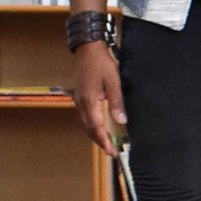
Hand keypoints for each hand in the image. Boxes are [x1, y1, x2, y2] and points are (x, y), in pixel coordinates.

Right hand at [71, 39, 125, 157]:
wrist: (87, 48)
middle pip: (89, 129)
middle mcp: (81, 103)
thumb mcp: (113, 81)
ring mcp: (79, 100)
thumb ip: (117, 102)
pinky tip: (101, 128)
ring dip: (96, 135)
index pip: (96, 128)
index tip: (111, 151)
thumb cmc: (101, 62)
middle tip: (112, 152)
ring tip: (107, 143)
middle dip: (100, 142)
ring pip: (86, 124)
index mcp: (89, 101)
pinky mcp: (80, 97)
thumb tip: (121, 121)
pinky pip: (86, 117)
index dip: (104, 142)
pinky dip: (93, 126)